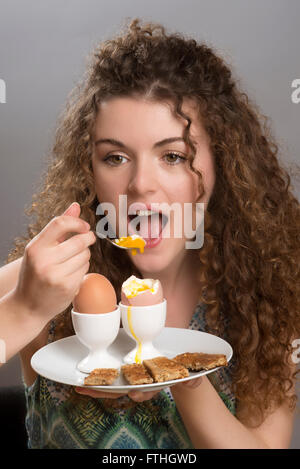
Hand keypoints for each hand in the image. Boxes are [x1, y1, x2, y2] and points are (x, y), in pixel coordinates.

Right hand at [13, 202, 95, 324]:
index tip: (84, 226)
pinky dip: (83, 269)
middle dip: (88, 238)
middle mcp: (44, 260)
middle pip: (79, 240)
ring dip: (85, 255)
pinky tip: (72, 273)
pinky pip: (86, 270)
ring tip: (73, 260)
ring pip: (85, 255)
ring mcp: (56, 275)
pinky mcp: (67, 287)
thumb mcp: (40, 248)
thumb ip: (59, 227)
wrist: (27, 306)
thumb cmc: (34, 273)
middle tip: (88, 239)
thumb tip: (76, 206)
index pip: (60, 223)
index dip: (77, 222)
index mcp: (35, 247)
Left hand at [75, 377, 202, 401]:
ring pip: (111, 386)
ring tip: (80, 386)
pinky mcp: (123, 371)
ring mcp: (130, 380)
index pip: (146, 392)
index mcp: (153, 386)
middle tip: (90, 390)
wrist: (174, 364)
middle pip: (122, 391)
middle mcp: (139, 385)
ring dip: (95, 387)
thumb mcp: (189, 373)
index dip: (140, 394)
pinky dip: (96, 379)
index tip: (135, 393)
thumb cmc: (180, 369)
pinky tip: (83, 379)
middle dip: (106, 392)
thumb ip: (191, 378)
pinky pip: (108, 378)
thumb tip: (193, 380)